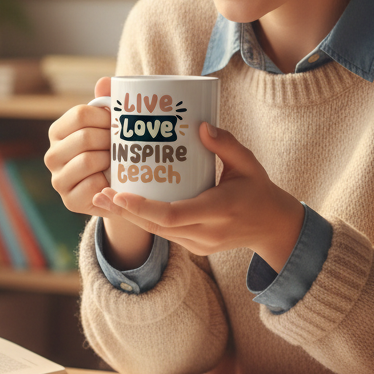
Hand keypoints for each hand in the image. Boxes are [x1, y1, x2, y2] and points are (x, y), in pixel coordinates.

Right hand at [44, 76, 112, 216]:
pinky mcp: (69, 201)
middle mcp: (52, 155)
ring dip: (109, 160)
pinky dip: (106, 182)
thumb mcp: (109, 126)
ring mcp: (58, 179)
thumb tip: (104, 82)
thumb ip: (106, 102)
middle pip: (85, 137)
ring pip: (87, 160)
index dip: (105, 117)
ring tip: (118, 162)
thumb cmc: (112, 150)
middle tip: (124, 145)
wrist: (117, 188)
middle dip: (110, 140)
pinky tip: (112, 181)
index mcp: (58, 131)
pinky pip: (92, 185)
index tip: (120, 123)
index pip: (80, 114)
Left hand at [91, 123, 303, 271]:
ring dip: (129, 218)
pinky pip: (165, 234)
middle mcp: (207, 233)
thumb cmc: (259, 190)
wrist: (273, 227)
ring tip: (103, 198)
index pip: (174, 215)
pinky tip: (126, 206)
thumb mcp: (249, 163)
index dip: (143, 207)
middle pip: (157, 227)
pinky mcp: (196, 247)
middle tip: (99, 193)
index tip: (119, 193)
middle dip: (125, 212)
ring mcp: (201, 244)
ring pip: (157, 233)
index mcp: (220, 211)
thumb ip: (226, 144)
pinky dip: (144, 220)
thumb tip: (201, 125)